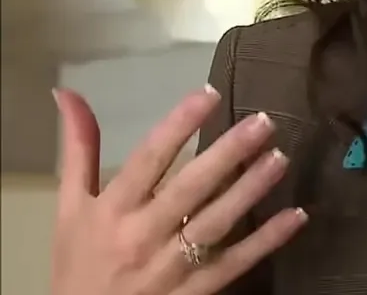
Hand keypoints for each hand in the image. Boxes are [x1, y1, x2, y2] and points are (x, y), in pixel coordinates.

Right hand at [51, 86, 306, 294]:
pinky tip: (295, 215)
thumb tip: (69, 93)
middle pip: (190, 188)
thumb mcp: (70, 206)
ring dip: (249, 190)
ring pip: (215, 223)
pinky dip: (266, 240)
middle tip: (263, 122)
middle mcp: (141, 234)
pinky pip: (235, 263)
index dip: (178, 124)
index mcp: (112, 208)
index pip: (148, 159)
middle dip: (227, 153)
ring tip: (280, 158)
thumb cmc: (78, 259)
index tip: (210, 93)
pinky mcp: (193, 291)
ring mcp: (170, 266)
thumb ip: (78, 150)